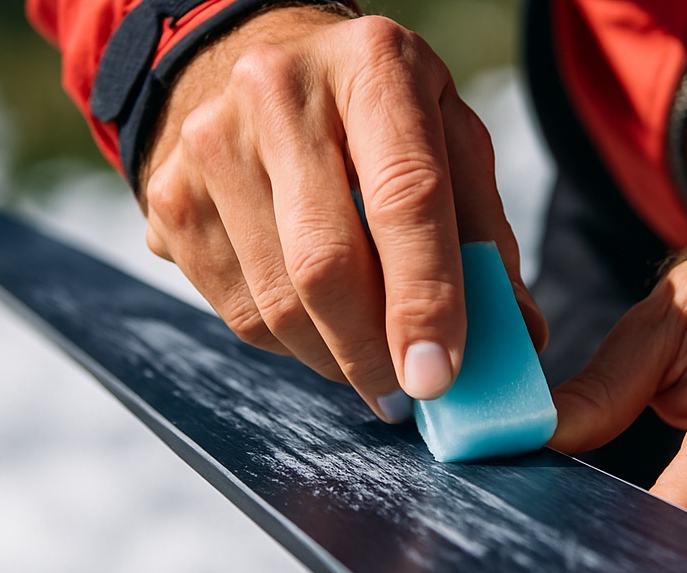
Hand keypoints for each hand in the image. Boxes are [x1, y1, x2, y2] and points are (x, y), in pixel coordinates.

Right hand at [139, 7, 546, 421]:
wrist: (260, 61)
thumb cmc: (374, 111)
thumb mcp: (449, 138)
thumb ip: (484, 233)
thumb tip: (516, 335)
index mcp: (373, 67)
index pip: (405, 197)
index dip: (424, 299)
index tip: (438, 378)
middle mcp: (278, 94)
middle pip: (326, 264)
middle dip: (372, 354)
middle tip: (407, 396)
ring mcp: (211, 145)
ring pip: (276, 303)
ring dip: (332, 357)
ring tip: (367, 357)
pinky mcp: (170, 197)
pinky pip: (236, 311)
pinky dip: (288, 341)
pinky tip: (315, 320)